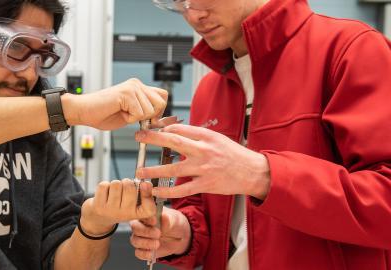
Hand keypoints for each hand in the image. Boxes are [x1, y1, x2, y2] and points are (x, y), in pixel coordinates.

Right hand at [63, 78, 167, 129]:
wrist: (83, 111)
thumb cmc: (103, 114)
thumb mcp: (130, 114)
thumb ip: (145, 113)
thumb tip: (159, 120)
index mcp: (138, 87)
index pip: (163, 96)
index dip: (159, 110)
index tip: (147, 119)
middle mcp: (137, 84)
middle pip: (161, 103)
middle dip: (150, 116)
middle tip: (133, 117)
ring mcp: (132, 87)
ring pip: (150, 110)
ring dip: (136, 118)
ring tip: (122, 112)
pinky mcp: (126, 93)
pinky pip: (139, 113)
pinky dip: (129, 119)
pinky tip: (119, 112)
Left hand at [80, 179, 156, 235]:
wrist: (99, 219)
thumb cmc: (120, 207)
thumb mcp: (133, 204)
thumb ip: (142, 193)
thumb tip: (147, 183)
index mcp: (138, 214)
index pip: (149, 207)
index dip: (147, 193)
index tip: (145, 184)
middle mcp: (126, 215)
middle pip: (129, 186)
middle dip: (126, 182)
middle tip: (123, 189)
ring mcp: (111, 211)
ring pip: (116, 184)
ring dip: (114, 184)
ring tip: (113, 193)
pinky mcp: (98, 207)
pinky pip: (104, 186)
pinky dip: (104, 186)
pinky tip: (104, 194)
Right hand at [130, 207, 190, 259]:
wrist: (179, 236)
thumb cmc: (173, 223)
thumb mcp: (174, 219)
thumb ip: (168, 219)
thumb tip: (164, 217)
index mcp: (145, 215)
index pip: (140, 215)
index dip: (146, 219)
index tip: (155, 221)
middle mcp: (140, 226)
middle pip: (135, 228)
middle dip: (146, 232)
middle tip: (158, 233)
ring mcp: (140, 238)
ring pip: (135, 241)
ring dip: (146, 243)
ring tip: (157, 243)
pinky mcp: (143, 250)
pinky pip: (139, 253)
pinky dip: (145, 254)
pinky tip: (152, 253)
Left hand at [135, 124, 270, 199]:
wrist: (252, 171)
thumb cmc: (232, 154)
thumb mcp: (216, 139)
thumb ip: (196, 136)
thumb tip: (173, 132)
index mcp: (206, 136)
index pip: (180, 129)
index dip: (162, 128)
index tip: (150, 130)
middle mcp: (204, 150)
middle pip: (173, 142)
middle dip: (153, 138)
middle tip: (138, 137)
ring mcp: (204, 168)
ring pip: (174, 168)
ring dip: (154, 170)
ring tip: (139, 172)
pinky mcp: (206, 185)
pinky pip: (182, 189)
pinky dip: (167, 191)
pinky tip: (155, 191)